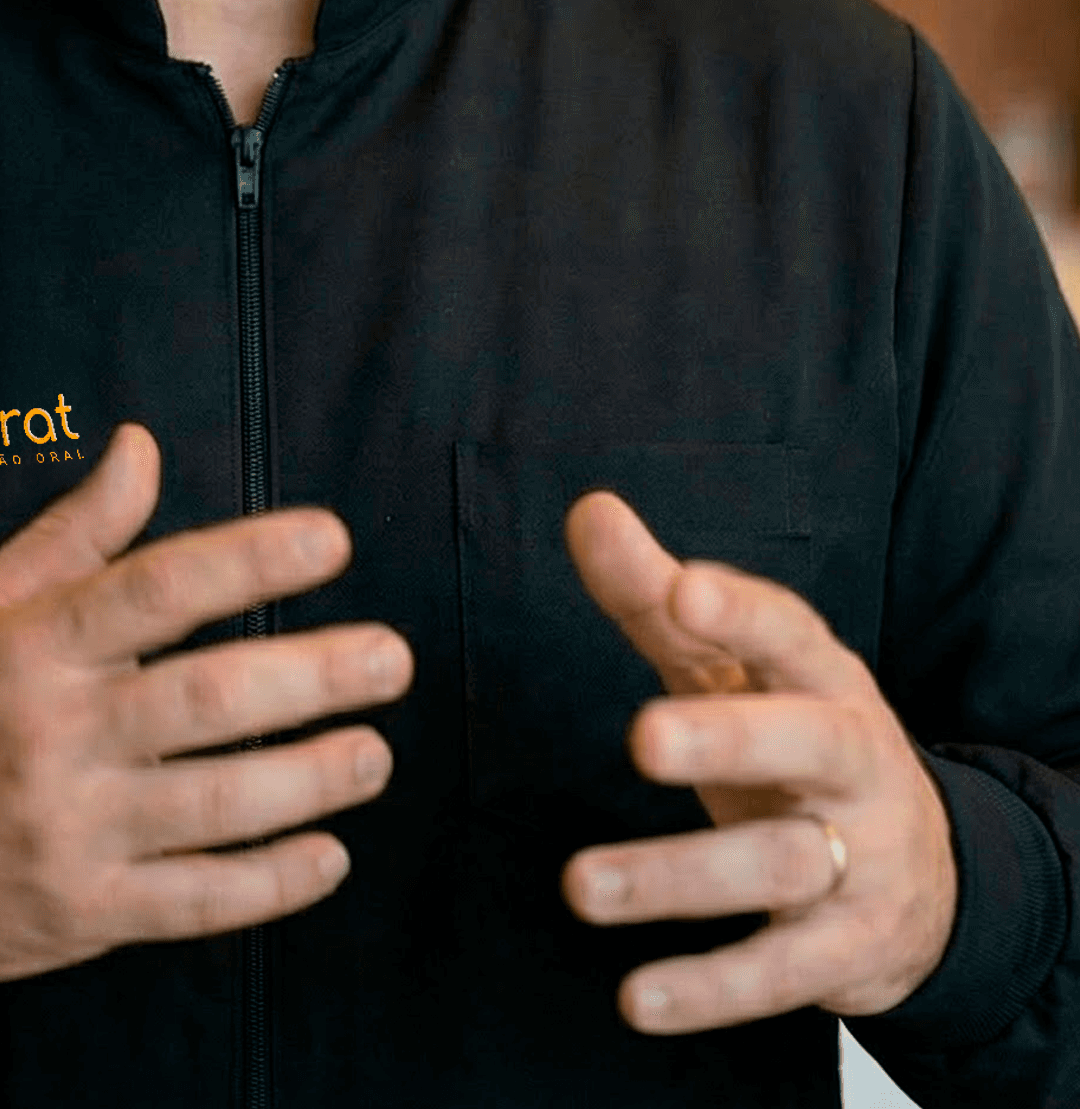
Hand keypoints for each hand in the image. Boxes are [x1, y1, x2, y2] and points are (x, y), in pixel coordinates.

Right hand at [0, 424, 411, 980]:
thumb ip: (73, 530)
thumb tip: (141, 445)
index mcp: (33, 647)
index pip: (155, 589)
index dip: (247, 560)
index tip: (331, 540)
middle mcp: (55, 736)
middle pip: (203, 701)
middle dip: (311, 677)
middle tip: (391, 657)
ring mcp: (70, 831)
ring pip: (212, 805)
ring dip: (307, 779)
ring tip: (374, 753)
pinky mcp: (82, 913)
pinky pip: (193, 902)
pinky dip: (268, 884)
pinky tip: (329, 856)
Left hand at [559, 491, 957, 1033]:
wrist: (926, 877)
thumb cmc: (795, 744)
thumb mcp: (736, 670)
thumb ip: (656, 598)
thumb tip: (588, 509)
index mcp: (824, 680)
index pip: (791, 633)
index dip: (742, 613)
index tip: (682, 590)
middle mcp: (854, 764)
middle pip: (806, 743)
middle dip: (729, 740)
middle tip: (641, 737)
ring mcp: (860, 861)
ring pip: (778, 866)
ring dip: (678, 878)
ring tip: (579, 885)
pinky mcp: (849, 952)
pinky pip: (780, 973)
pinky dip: (711, 988)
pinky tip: (637, 996)